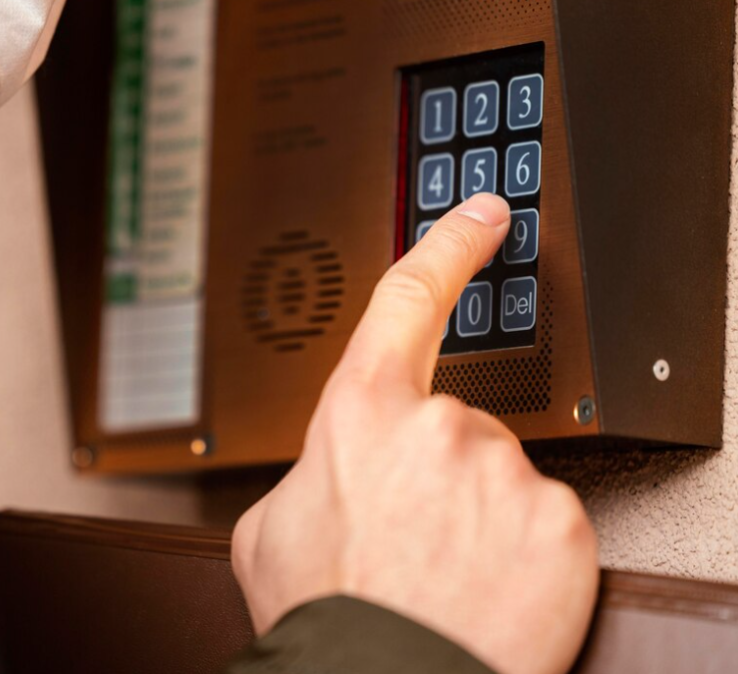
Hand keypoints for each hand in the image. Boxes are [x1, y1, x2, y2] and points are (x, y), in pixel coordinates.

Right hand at [232, 193, 598, 673]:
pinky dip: (520, 551)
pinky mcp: (559, 522)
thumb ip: (309, 473)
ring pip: (497, 476)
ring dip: (475, 515)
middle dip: (433, 470)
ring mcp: (503, 471)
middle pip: (452, 423)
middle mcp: (437, 426)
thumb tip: (326, 473)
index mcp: (362, 413)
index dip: (447, 248)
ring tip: (439, 570)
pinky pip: (542, 521)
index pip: (409, 301)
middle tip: (407, 535)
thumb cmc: (322, 612)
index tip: (482, 215)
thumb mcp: (268, 529)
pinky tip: (483, 585)